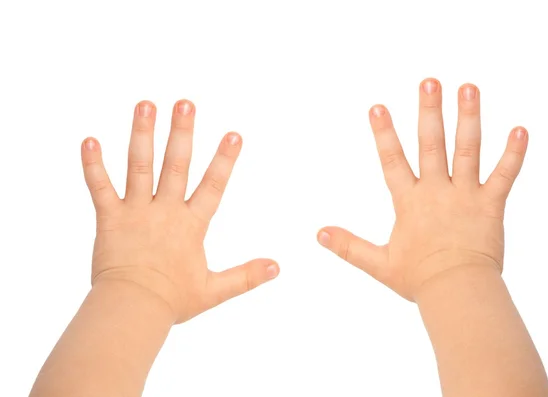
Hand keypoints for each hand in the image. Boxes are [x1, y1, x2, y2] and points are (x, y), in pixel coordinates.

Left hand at [81, 100, 278, 323]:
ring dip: (142, 134)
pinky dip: (93, 165)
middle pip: (176, 165)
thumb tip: (277, 267)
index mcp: (190, 225)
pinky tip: (89, 140)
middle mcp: (165, 211)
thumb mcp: (215, 290)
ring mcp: (136, 212)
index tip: (233, 134)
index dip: (224, 160)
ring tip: (144, 104)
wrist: (132, 310)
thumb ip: (246, 276)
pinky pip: (100, 187)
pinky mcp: (110, 219)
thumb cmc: (172, 300)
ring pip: (140, 167)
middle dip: (181, 133)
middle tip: (185, 103)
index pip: (213, 186)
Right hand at [317, 79, 527, 300]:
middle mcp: (437, 192)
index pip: (392, 161)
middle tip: (430, 82)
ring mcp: (465, 196)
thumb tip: (319, 234)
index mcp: (410, 202)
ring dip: (468, 118)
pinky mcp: (490, 205)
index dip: (383, 133)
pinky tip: (521, 129)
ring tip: (469, 88)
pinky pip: (505, 175)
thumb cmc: (419, 279)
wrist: (457, 292)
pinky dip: (514, 153)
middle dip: (429, 112)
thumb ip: (348, 246)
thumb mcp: (378, 263)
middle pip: (431, 145)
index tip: (377, 106)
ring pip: (467, 150)